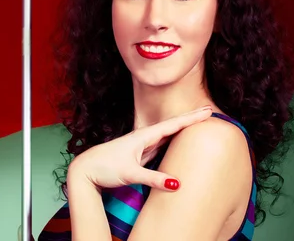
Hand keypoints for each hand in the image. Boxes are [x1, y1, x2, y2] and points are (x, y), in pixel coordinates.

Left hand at [68, 106, 212, 191]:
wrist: (85, 170)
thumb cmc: (104, 168)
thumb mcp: (130, 173)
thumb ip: (152, 178)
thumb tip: (177, 184)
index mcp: (142, 137)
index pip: (172, 125)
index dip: (191, 118)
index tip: (208, 110)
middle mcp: (142, 138)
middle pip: (172, 126)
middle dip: (190, 119)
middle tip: (209, 111)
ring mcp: (140, 146)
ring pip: (166, 135)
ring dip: (182, 129)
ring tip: (197, 123)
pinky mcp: (138, 155)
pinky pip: (160, 145)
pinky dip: (172, 141)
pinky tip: (176, 142)